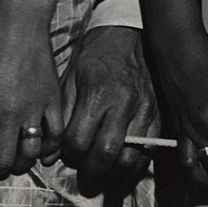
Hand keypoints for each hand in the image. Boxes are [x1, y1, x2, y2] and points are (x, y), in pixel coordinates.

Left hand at [0, 16, 62, 177]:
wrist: (20, 24)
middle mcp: (8, 114)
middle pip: (4, 161)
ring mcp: (34, 107)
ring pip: (30, 153)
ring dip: (23, 162)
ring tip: (18, 155)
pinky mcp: (53, 99)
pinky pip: (56, 133)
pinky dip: (51, 147)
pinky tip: (44, 148)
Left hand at [59, 26, 158, 187]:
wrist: (123, 36)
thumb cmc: (93, 58)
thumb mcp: (69, 81)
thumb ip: (61, 120)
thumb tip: (50, 156)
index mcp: (97, 93)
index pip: (78, 142)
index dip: (68, 154)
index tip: (68, 152)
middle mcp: (123, 102)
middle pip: (106, 154)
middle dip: (90, 169)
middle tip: (84, 169)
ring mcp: (144, 108)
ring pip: (130, 158)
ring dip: (113, 170)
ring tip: (103, 164)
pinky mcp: (157, 111)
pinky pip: (150, 149)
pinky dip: (135, 161)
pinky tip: (122, 156)